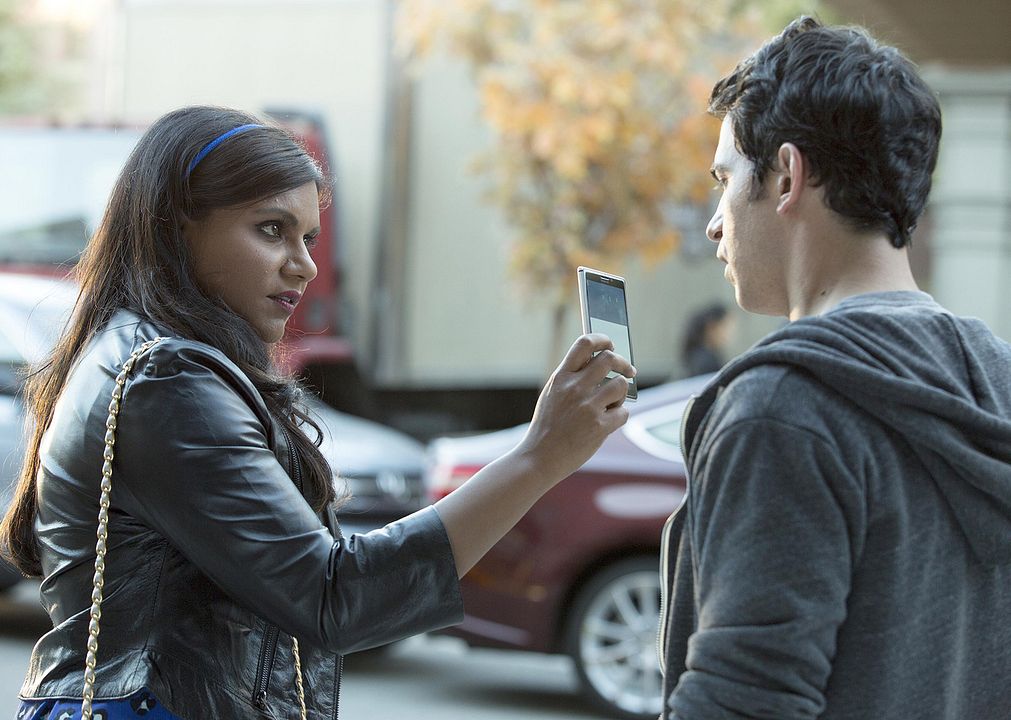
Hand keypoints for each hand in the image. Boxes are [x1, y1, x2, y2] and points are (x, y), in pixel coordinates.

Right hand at [517, 333, 635, 480]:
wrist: (539, 458)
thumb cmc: (548, 426)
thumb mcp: (552, 395)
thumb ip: (572, 378)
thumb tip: (601, 363)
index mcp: (561, 377)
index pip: (585, 343)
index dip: (602, 339)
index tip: (610, 343)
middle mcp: (574, 388)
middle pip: (609, 358)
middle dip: (623, 363)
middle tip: (628, 370)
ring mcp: (587, 407)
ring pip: (621, 385)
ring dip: (622, 393)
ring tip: (613, 403)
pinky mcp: (599, 426)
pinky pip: (623, 413)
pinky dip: (619, 416)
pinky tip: (608, 422)